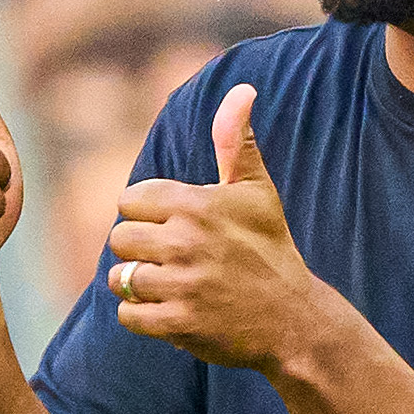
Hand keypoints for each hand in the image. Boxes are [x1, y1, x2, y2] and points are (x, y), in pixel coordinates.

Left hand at [106, 85, 337, 371]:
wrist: (294, 320)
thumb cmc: (272, 249)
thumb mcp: (257, 191)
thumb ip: (237, 141)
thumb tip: (242, 89)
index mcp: (197, 204)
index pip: (130, 200)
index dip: (148, 214)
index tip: (175, 226)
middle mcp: (186, 242)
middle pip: (119, 238)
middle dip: (140, 249)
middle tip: (172, 257)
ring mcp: (181, 285)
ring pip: (120, 277)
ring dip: (138, 283)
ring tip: (170, 283)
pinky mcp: (178, 323)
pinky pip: (127, 315)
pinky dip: (142, 316)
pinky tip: (170, 309)